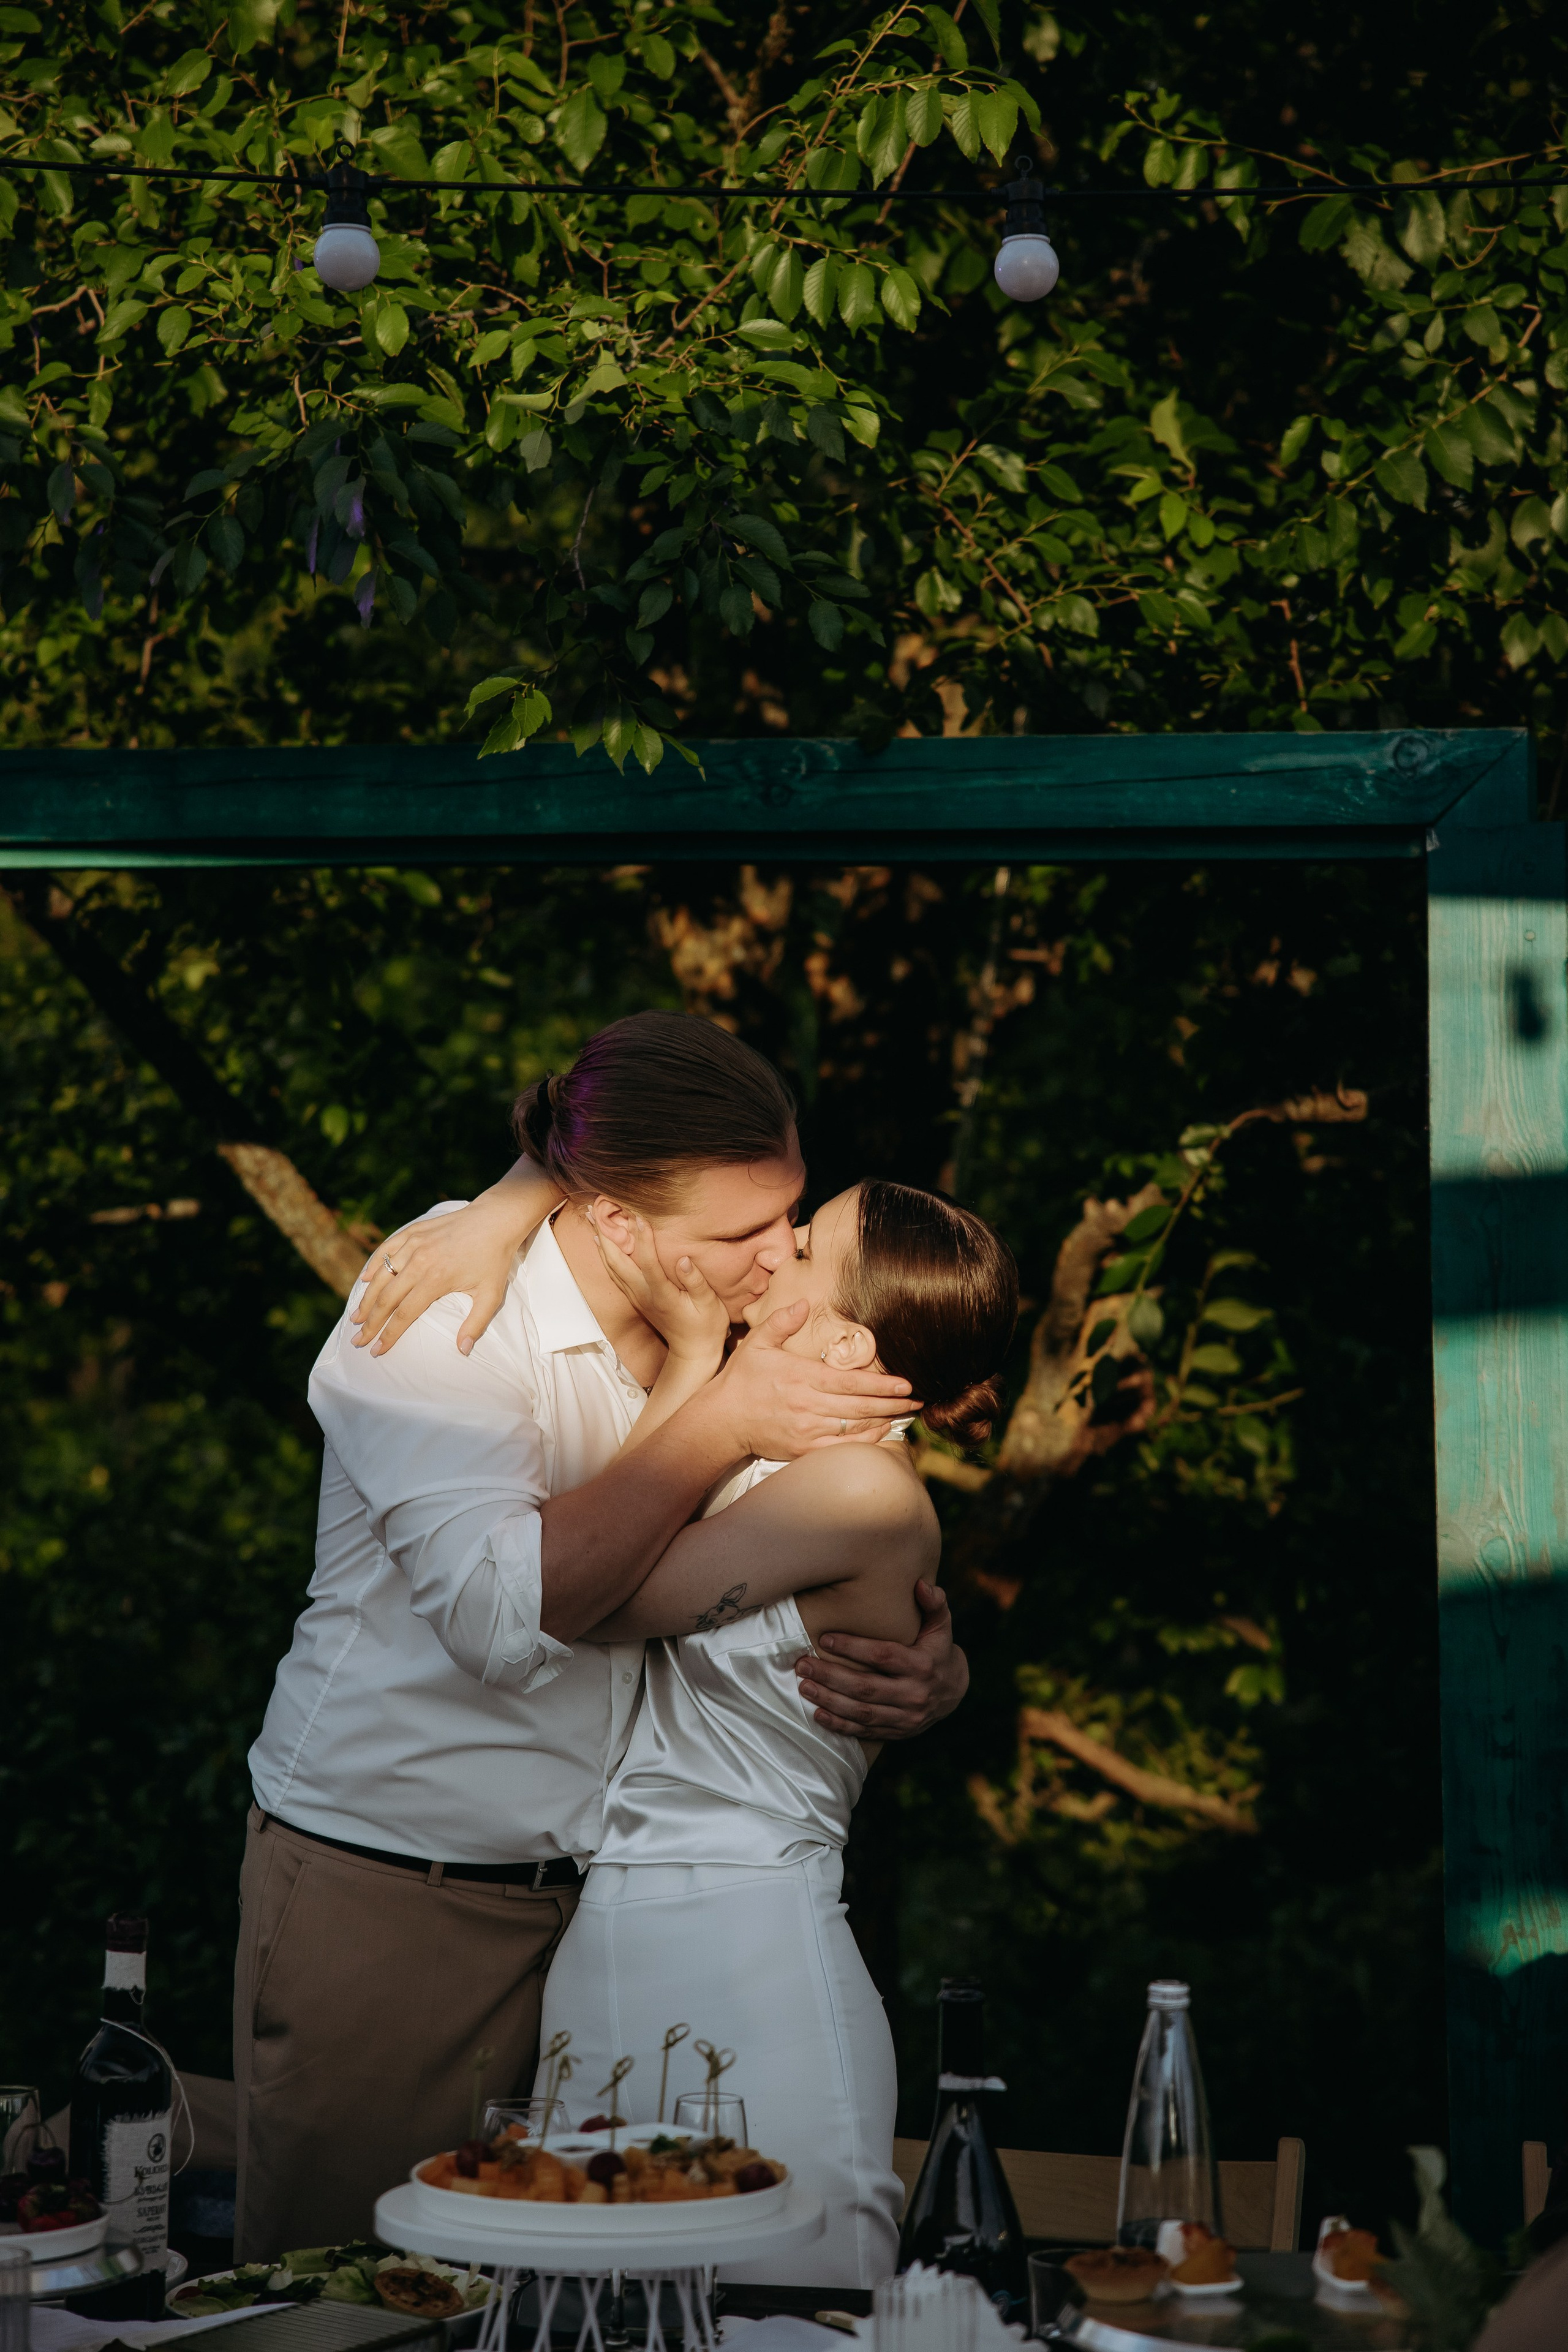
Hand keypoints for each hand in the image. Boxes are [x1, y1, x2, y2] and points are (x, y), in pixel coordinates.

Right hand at [352, 1160, 560, 1355]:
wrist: (496, 1219)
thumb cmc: (494, 1259)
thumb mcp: (491, 1295)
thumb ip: (476, 1324)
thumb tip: (463, 1350)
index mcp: (435, 1280)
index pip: (404, 1314)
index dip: (388, 1335)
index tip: (376, 1351)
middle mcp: (419, 1262)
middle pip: (386, 1298)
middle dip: (370, 1323)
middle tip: (357, 1340)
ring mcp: (413, 1244)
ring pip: (382, 1275)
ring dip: (366, 1298)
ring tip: (356, 1317)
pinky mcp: (413, 1231)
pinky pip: (386, 1249)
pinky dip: (373, 1265)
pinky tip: (365, 1280)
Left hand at [588, 1210, 727, 1370]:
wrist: (692, 1353)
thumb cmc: (706, 1327)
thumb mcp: (709, 1305)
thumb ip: (695, 1282)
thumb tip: (683, 1260)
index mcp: (662, 1294)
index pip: (648, 1262)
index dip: (643, 1239)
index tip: (638, 1217)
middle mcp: (644, 1294)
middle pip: (618, 1262)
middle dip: (607, 1236)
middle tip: (596, 1211)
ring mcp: (638, 1297)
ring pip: (612, 1267)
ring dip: (602, 1244)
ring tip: (592, 1221)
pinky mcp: (637, 1299)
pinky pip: (616, 1274)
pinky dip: (607, 1256)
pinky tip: (604, 1246)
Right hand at [706, 1300, 916, 1459]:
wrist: (721, 1420)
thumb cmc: (740, 1380)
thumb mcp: (757, 1343)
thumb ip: (781, 1322)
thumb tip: (803, 1304)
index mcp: (800, 1377)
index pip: (850, 1382)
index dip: (881, 1384)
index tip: (905, 1384)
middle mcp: (807, 1405)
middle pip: (859, 1406)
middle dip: (893, 1404)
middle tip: (917, 1399)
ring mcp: (806, 1429)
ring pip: (854, 1426)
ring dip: (883, 1420)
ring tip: (905, 1413)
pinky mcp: (802, 1448)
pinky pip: (841, 1446)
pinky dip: (864, 1440)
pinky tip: (880, 1432)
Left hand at [796, 1579, 967, 1738]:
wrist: (954, 1691)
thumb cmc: (937, 1649)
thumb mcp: (940, 1625)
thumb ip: (933, 1603)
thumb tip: (921, 1584)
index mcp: (922, 1666)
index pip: (882, 1656)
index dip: (852, 1648)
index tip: (825, 1638)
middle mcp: (914, 1694)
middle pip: (866, 1688)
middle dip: (831, 1677)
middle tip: (803, 1665)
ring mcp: (906, 1717)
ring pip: (862, 1712)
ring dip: (830, 1701)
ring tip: (804, 1687)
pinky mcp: (898, 1732)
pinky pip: (865, 1731)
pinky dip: (840, 1725)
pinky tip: (818, 1714)